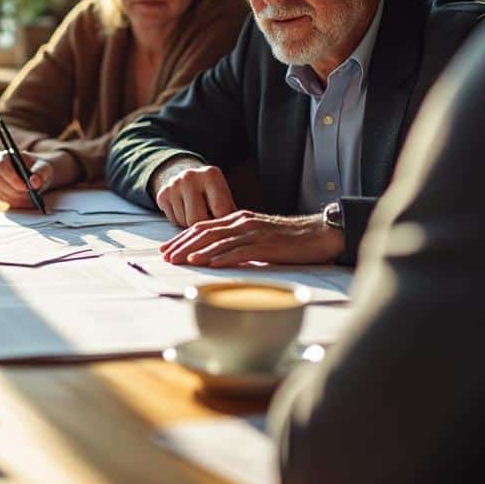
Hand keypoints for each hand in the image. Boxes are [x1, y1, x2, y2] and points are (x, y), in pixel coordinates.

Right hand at [0, 148, 61, 207]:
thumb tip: (34, 182)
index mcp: (4, 157)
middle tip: (30, 194)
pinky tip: (29, 202)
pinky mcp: (1, 194)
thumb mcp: (43, 168)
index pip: (0, 165)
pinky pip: (7, 201)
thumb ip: (40, 173)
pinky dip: (19, 203)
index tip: (25, 186)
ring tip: (32, 198)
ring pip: (3, 193)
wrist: (40, 176)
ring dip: (18, 198)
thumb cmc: (39, 169)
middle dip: (15, 190)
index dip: (11, 176)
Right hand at [153, 160, 236, 225]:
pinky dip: (180, 222)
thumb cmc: (211, 193)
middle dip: (205, 227)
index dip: (224, 225)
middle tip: (211, 227)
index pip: (220, 210)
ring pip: (183, 222)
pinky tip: (185, 212)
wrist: (188, 177)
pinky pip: (172, 220)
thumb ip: (230, 213)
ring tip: (198, 216)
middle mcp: (190, 176)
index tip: (226, 232)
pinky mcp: (162, 194)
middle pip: (197, 219)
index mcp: (211, 175)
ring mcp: (174, 184)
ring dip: (192, 226)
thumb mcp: (224, 196)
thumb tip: (238, 235)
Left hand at [159, 210, 344, 266]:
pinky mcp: (266, 245)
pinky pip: (241, 251)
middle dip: (182, 245)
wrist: (318, 234)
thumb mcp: (256, 237)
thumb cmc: (288, 240)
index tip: (166, 249)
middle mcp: (241, 222)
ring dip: (197, 252)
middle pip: (205, 233)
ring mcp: (254, 232)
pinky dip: (223, 257)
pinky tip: (210, 264)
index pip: (202, 227)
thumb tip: (216, 256)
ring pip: (219, 241)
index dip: (181, 238)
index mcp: (237, 219)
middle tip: (166, 257)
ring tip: (181, 261)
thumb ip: (237, 242)